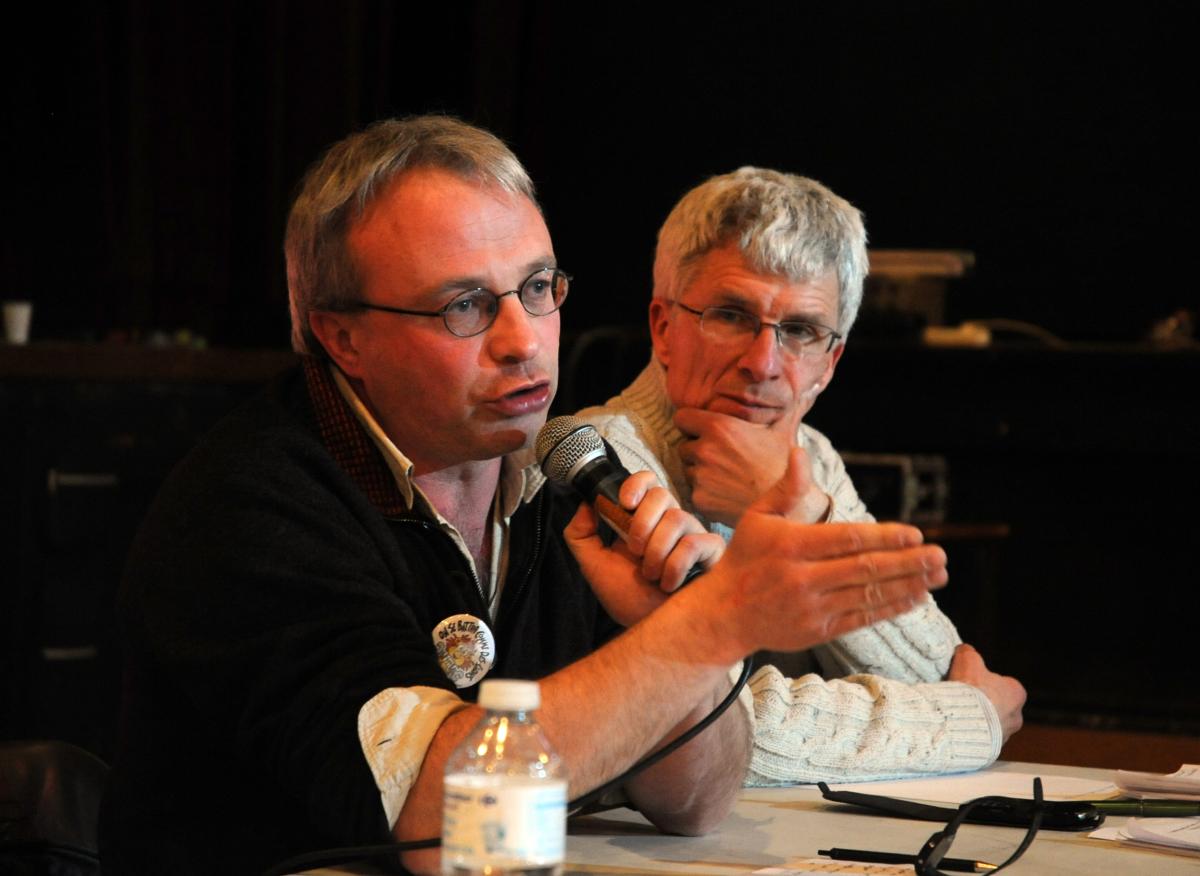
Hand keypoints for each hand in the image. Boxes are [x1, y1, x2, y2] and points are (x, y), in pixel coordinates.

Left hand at [564, 471, 725, 626]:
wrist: (651, 632)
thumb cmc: (627, 598)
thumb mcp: (594, 565)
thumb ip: (581, 535)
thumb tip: (585, 504)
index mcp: (646, 519)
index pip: (648, 482)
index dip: (637, 484)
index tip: (624, 502)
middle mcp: (672, 522)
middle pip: (662, 494)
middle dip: (641, 523)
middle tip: (634, 550)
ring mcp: (693, 536)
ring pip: (678, 518)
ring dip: (656, 551)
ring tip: (650, 575)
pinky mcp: (712, 553)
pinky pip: (696, 543)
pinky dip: (676, 565)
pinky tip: (669, 583)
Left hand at [674, 406, 828, 524]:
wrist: (785, 504)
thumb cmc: (783, 464)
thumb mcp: (780, 428)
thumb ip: (771, 405)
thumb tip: (790, 383)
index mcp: (719, 427)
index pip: (681, 418)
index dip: (691, 423)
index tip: (701, 430)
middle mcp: (704, 450)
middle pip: (684, 445)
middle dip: (697, 450)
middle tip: (721, 457)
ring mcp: (699, 476)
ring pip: (688, 469)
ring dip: (700, 471)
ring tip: (726, 476)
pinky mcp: (699, 499)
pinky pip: (694, 491)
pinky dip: (705, 492)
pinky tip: (726, 492)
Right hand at [689, 449, 948, 659]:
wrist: (723, 614)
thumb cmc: (744, 558)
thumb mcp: (757, 518)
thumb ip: (786, 488)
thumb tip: (801, 451)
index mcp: (790, 546)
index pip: (846, 540)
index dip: (884, 538)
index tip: (915, 534)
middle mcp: (802, 578)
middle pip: (864, 569)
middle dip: (907, 563)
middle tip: (940, 555)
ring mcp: (811, 608)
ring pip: (868, 595)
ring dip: (908, 585)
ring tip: (938, 575)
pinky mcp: (817, 631)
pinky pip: (861, 618)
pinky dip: (891, 607)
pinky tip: (916, 597)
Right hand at [947, 643, 1025, 741]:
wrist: (963, 721)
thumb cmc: (971, 689)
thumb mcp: (968, 660)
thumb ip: (968, 653)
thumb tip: (964, 649)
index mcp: (1017, 693)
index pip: (1004, 685)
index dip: (986, 682)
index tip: (971, 682)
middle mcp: (1016, 716)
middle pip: (999, 706)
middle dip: (984, 703)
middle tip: (963, 698)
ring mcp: (1005, 735)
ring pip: (991, 723)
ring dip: (977, 719)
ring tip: (957, 712)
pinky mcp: (992, 748)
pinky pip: (982, 738)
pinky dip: (972, 732)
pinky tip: (957, 725)